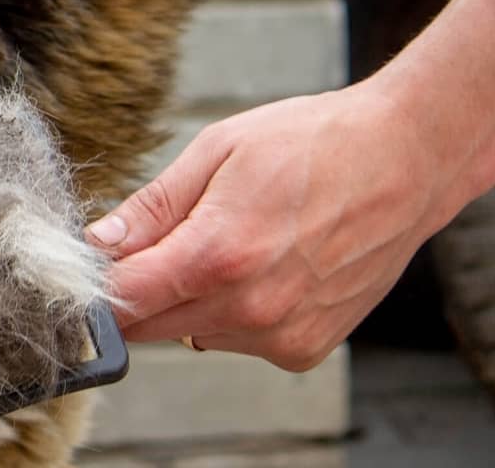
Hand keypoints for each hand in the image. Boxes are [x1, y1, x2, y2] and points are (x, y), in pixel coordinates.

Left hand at [87, 82, 446, 370]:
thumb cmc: (314, 144)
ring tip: (231, 239)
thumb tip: (97, 243)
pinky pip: (238, 339)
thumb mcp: (215, 152)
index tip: (87, 263)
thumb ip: (150, 208)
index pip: (121, 302)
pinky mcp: (306, 349)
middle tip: (159, 238)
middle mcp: (250, 309)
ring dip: (188, 298)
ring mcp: (281, 335)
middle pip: (149, 324)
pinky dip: (234, 310)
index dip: (93, 283)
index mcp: (218, 256)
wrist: (407, 160)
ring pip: (191, 331)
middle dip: (138, 287)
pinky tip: (265, 264)